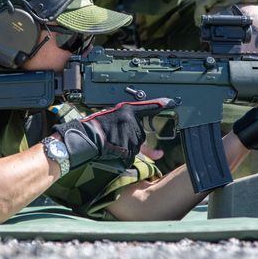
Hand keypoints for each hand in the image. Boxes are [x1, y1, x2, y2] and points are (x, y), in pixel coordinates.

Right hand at [53, 98, 175, 169]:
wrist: (85, 138)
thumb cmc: (95, 128)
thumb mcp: (113, 118)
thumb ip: (129, 124)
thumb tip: (146, 139)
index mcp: (127, 111)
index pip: (148, 107)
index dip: (160, 104)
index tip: (172, 102)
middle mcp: (132, 121)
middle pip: (140, 136)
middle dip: (130, 139)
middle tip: (114, 136)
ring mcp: (131, 135)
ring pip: (135, 147)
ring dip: (125, 148)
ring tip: (110, 142)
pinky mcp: (129, 147)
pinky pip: (130, 155)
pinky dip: (122, 155)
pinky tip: (112, 149)